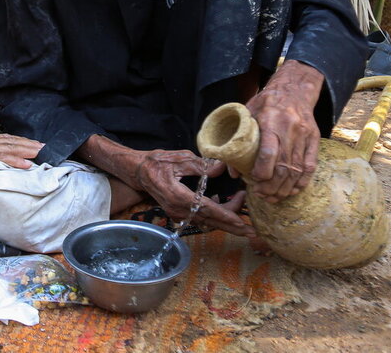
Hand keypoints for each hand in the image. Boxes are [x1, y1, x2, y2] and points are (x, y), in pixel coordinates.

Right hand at [0, 133, 41, 177]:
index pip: (2, 140)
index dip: (18, 141)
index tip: (30, 144)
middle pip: (10, 141)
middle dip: (28, 144)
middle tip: (44, 146)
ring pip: (9, 147)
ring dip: (27, 150)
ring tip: (42, 152)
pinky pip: (1, 158)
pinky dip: (16, 160)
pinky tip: (27, 163)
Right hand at [134, 150, 253, 237]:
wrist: (137, 171)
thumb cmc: (155, 162)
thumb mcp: (177, 158)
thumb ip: (199, 164)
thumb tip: (221, 168)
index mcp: (178, 195)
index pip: (207, 209)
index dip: (226, 216)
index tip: (242, 222)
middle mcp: (178, 209)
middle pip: (210, 221)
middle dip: (232, 227)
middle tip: (252, 231)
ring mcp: (177, 213)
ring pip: (207, 221)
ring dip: (225, 220)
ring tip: (242, 215)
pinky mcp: (178, 213)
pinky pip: (200, 218)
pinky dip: (214, 216)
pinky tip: (224, 205)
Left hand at [245, 60, 323, 202]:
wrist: (294, 90)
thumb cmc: (265, 103)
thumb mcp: (246, 113)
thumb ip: (236, 139)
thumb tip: (230, 170)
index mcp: (270, 121)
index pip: (269, 151)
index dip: (262, 171)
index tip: (253, 181)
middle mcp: (290, 130)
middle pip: (283, 165)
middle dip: (272, 185)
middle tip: (261, 195)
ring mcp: (304, 136)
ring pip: (296, 169)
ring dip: (285, 188)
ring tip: (273, 198)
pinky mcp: (314, 140)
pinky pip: (309, 166)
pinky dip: (301, 182)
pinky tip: (292, 191)